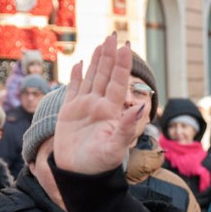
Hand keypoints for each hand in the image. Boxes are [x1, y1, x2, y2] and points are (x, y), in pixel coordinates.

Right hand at [53, 33, 146, 174]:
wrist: (79, 176)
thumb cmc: (100, 165)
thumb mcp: (116, 147)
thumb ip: (127, 127)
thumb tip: (141, 107)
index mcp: (111, 111)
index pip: (117, 82)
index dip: (121, 64)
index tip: (126, 46)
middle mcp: (99, 106)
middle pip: (105, 75)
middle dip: (110, 56)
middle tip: (114, 36)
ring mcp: (84, 108)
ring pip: (91, 78)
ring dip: (96, 61)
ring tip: (102, 44)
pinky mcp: (69, 113)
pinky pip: (73, 90)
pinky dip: (76, 76)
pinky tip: (80, 64)